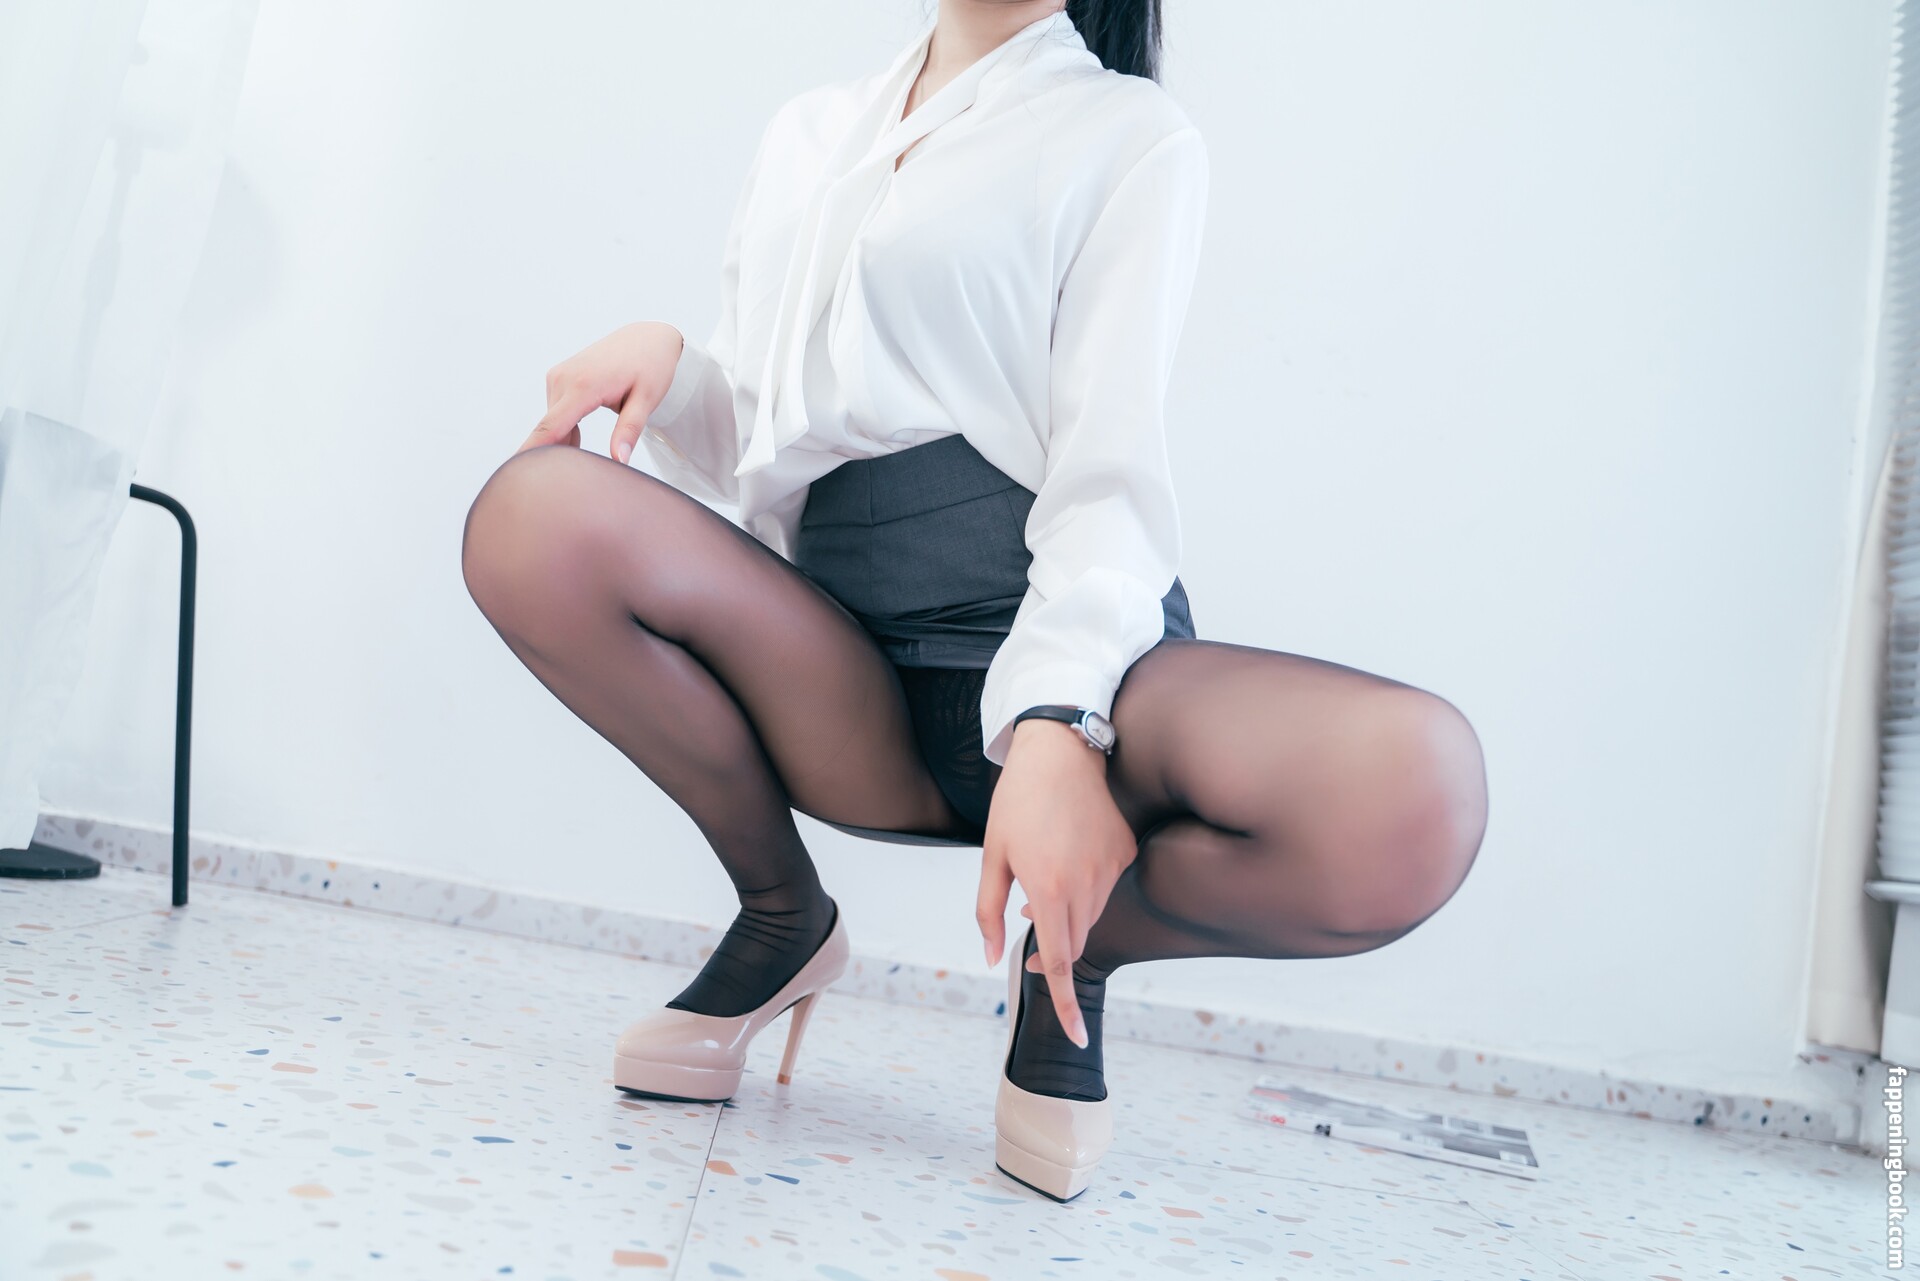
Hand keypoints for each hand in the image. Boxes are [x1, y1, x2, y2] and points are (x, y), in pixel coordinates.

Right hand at [517, 321, 685, 458]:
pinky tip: (578, 438)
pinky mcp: (558, 377)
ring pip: (552, 422)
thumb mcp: (646, 400)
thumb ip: (629, 431)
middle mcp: (563, 378)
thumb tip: (620, 460)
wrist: (647, 338)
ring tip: (585, 457)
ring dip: (563, 441)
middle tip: (570, 482)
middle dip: (556, 455)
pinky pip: (555, 412)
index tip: (518, 470)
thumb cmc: (651, 367)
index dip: (533, 450)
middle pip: (550, 429)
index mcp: (584, 385)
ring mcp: (558, 376)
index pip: (551, 426)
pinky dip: (564, 428)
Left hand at [974, 719, 1137, 1046]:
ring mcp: (1111, 868)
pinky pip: (1106, 886)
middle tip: (1027, 931)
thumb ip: (988, 912)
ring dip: (1066, 914)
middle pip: (1074, 941)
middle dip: (1054, 948)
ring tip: (1042, 880)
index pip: (1062, 962)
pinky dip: (1085, 887)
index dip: (1066, 1004)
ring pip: (1090, 916)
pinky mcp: (1124, 852)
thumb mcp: (992, 857)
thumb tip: (994, 956)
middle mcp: (1087, 885)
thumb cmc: (1017, 802)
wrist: (1059, 752)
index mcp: (1049, 890)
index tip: (1078, 1038)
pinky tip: (1067, 856)